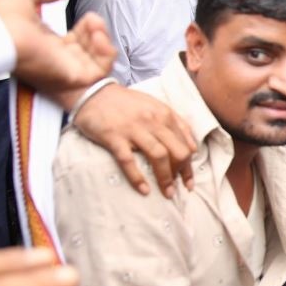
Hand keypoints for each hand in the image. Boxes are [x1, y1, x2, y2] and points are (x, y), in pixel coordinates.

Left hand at [0, 0, 115, 95]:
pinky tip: (98, 34)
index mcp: (44, 43)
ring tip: (95, 24)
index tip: (87, 16)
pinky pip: (101, 70)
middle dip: (97, 31)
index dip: (85, 28)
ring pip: (98, 60)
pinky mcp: (73, 76)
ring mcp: (64, 69)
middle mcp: (55, 58)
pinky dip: (106, 52)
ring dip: (103, 39)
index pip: (75, 42)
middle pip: (89, 51)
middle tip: (92, 19)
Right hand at [70, 84, 196, 198]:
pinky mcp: (114, 137)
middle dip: (182, 173)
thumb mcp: (154, 106)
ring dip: (165, 178)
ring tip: (167, 193)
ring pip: (159, 156)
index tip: (188, 181)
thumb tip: (191, 147)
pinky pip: (129, 161)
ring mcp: (134, 129)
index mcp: (165, 114)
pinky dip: (138, 177)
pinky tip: (144, 190)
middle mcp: (153, 121)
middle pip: (177, 151)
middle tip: (179, 189)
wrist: (93, 92)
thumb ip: (174, 123)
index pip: (185, 144)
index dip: (189, 165)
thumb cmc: (125, 102)